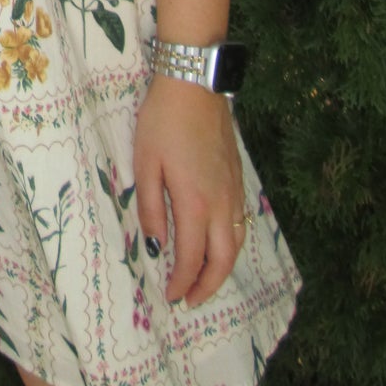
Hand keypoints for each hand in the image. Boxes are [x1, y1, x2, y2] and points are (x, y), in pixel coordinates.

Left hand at [133, 74, 245, 307]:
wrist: (195, 84)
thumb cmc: (163, 121)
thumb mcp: (145, 163)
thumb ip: (150, 208)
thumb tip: (156, 245)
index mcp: (194, 202)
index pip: (192, 257)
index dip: (182, 282)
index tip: (171, 297)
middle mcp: (221, 203)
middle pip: (223, 259)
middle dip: (209, 286)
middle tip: (191, 301)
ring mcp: (234, 190)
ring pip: (237, 243)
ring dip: (222, 268)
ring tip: (204, 280)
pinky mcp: (239, 178)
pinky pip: (241, 223)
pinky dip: (231, 244)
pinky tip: (217, 244)